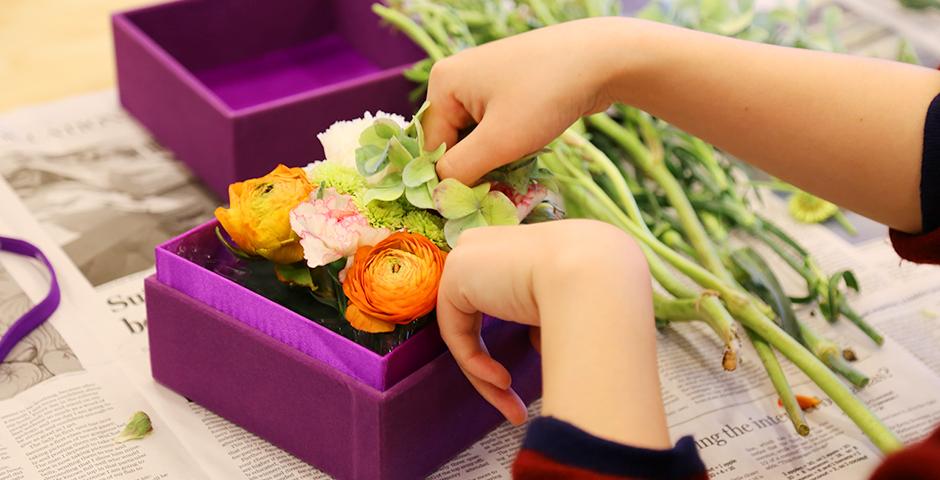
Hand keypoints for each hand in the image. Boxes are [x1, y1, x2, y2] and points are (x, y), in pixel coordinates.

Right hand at [423, 18, 628, 184]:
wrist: (603, 59)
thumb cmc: (546, 95)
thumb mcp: (499, 141)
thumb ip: (461, 171)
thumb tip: (438, 196)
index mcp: (442, 84)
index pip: (431, 147)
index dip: (452, 178)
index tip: (478, 200)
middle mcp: (457, 78)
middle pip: (453, 142)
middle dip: (478, 166)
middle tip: (505, 183)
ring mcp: (483, 81)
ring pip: (476, 139)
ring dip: (496, 158)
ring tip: (522, 159)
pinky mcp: (508, 88)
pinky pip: (496, 128)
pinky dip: (510, 144)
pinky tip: (531, 145)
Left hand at [437, 220, 670, 448]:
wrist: (596, 275)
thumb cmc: (597, 291)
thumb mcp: (569, 307)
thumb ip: (544, 319)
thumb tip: (537, 340)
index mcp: (519, 247)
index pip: (501, 297)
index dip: (514, 339)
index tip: (532, 377)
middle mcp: (492, 246)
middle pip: (478, 316)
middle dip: (491, 366)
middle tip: (515, 405)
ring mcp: (470, 255)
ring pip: (465, 329)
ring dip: (485, 374)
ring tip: (513, 407)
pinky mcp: (456, 273)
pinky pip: (456, 331)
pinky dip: (475, 362)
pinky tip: (504, 382)